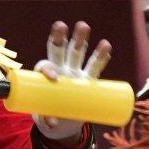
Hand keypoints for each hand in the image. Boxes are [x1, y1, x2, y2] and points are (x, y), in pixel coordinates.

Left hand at [32, 21, 111, 139]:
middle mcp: (60, 69)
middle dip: (61, 37)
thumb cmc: (47, 114)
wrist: (63, 123)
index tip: (52, 76)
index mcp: (44, 76)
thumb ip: (45, 117)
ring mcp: (75, 73)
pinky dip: (101, 57)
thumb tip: (52, 123)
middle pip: (59, 51)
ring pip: (78, 53)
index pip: (44, 65)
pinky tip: (106, 46)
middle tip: (61, 25)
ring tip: (83, 26)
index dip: (47, 68)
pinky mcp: (89, 81)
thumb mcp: (42, 115)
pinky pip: (96, 66)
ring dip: (81, 40)